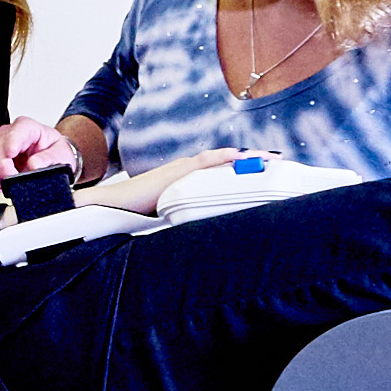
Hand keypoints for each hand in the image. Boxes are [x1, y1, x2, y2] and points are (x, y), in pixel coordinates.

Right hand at [0, 114, 83, 193]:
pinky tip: (0, 186)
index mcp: (27, 128)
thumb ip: (50, 158)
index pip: (15, 132)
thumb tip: (34, 165)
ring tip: (6, 186)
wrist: (51, 159)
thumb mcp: (61, 154)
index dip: (10, 144)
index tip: (11, 156)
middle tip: (13, 181)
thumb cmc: (55, 152)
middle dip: (2, 168)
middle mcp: (9, 135)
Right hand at [92, 146, 272, 217]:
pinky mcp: (177, 171)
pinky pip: (205, 161)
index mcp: (187, 179)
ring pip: (219, 159)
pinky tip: (240, 157)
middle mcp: (187, 169)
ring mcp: (182, 168)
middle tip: (275, 161)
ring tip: (267, 158)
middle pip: (224, 162)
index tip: (264, 170)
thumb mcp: (170, 214)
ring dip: (244, 158)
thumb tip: (207, 233)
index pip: (219, 171)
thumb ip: (188, 216)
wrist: (115, 204)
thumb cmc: (138, 212)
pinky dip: (223, 158)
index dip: (242, 169)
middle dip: (251, 161)